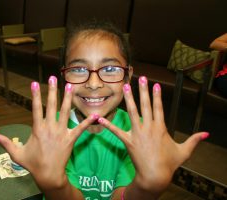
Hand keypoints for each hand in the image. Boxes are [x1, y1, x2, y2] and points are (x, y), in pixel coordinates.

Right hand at [0, 76, 96, 189]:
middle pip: (51, 106)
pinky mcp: (71, 138)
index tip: (34, 83)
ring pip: (65, 112)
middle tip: (53, 78)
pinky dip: (87, 121)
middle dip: (52, 91)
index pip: (36, 108)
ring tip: (70, 86)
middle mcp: (50, 128)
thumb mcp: (16, 154)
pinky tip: (95, 114)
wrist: (48, 175)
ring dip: (67, 98)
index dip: (35, 95)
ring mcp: (61, 132)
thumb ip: (5, 144)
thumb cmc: (33, 164)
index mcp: (37, 129)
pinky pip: (80, 128)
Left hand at [98, 76, 208, 193]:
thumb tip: (207, 134)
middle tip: (141, 78)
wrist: (155, 176)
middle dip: (144, 90)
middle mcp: (149, 127)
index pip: (159, 108)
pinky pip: (116, 131)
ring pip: (132, 113)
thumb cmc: (169, 164)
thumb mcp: (184, 151)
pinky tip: (100, 118)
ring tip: (125, 87)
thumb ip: (194, 140)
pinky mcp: (128, 141)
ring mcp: (137, 133)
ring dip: (129, 99)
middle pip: (146, 105)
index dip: (157, 95)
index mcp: (160, 128)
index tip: (156, 84)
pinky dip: (108, 124)